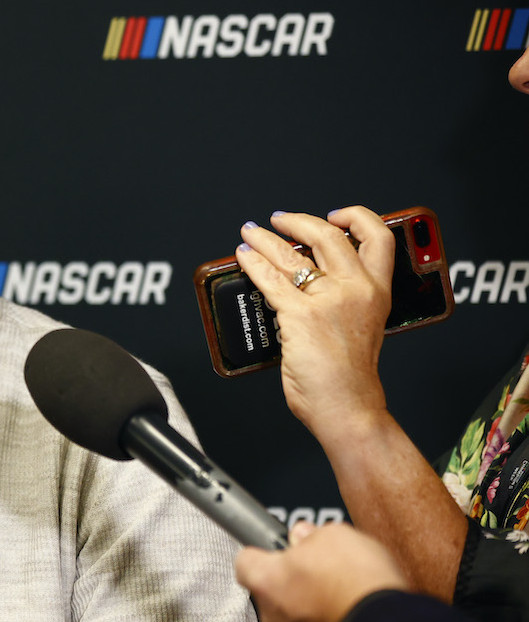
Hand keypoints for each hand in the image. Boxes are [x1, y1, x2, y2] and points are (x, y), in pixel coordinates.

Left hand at [235, 206, 393, 442]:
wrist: (348, 407)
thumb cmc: (351, 378)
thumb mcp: (363, 327)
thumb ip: (343, 301)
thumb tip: (309, 284)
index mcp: (377, 291)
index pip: (378, 238)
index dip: (355, 217)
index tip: (336, 215)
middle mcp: (356, 289)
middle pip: (327, 236)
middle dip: (298, 222)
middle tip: (279, 219)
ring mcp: (327, 300)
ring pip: (290, 254)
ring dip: (264, 239)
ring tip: (250, 233)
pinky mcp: (299, 314)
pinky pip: (270, 280)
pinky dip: (252, 264)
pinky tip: (243, 258)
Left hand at [235, 522, 408, 621]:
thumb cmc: (357, 581)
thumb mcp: (335, 536)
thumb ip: (311, 536)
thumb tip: (304, 535)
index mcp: (266, 580)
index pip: (245, 562)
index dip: (262, 554)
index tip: (277, 552)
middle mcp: (273, 617)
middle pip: (272, 596)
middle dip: (292, 586)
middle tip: (321, 577)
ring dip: (311, 616)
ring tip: (342, 604)